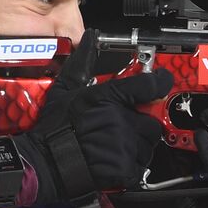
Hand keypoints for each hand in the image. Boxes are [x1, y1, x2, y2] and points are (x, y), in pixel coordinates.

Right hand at [10, 32, 172, 207]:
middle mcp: (121, 120)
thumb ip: (82, 63)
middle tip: (125, 126)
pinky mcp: (124, 168)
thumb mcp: (65, 88)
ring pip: (148, 145)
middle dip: (142, 124)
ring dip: (138, 146)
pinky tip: (113, 161)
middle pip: (152, 120)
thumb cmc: (54, 128)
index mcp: (110, 97)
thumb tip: (88, 39)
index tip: (162, 82)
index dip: (161, 82)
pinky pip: (140, 166)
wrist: (45, 162)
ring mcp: (124, 145)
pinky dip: (131, 166)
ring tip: (117, 145)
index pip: (151, 85)